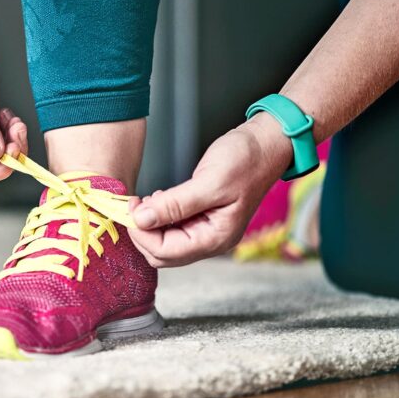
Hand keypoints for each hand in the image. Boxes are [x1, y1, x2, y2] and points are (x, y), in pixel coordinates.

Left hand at [128, 113, 292, 266]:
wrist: (267, 143)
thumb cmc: (247, 160)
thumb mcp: (209, 182)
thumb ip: (175, 204)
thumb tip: (141, 220)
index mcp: (217, 238)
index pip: (166, 252)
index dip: (142, 233)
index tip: (131, 208)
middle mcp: (211, 240)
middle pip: (162, 254)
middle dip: (143, 232)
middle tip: (134, 204)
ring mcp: (206, 230)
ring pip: (164, 243)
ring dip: (149, 225)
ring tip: (145, 200)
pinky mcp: (201, 218)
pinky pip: (172, 228)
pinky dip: (159, 216)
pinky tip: (158, 199)